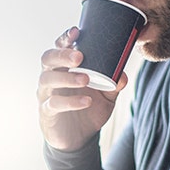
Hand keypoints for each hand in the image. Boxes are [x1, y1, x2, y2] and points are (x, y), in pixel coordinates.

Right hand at [37, 27, 127, 150]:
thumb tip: (123, 75)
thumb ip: (114, 84)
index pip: (59, 47)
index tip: (76, 31)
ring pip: (47, 79)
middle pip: (48, 58)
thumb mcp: (106, 95)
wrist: (79, 138)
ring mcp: (46, 94)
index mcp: (63, 67)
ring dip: (67, 77)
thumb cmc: (89, 108)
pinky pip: (54, 104)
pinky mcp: (47, 112)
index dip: (65, 38)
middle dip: (62, 54)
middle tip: (80, 56)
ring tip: (86, 79)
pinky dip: (71, 102)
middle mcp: (51, 77)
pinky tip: (86, 101)